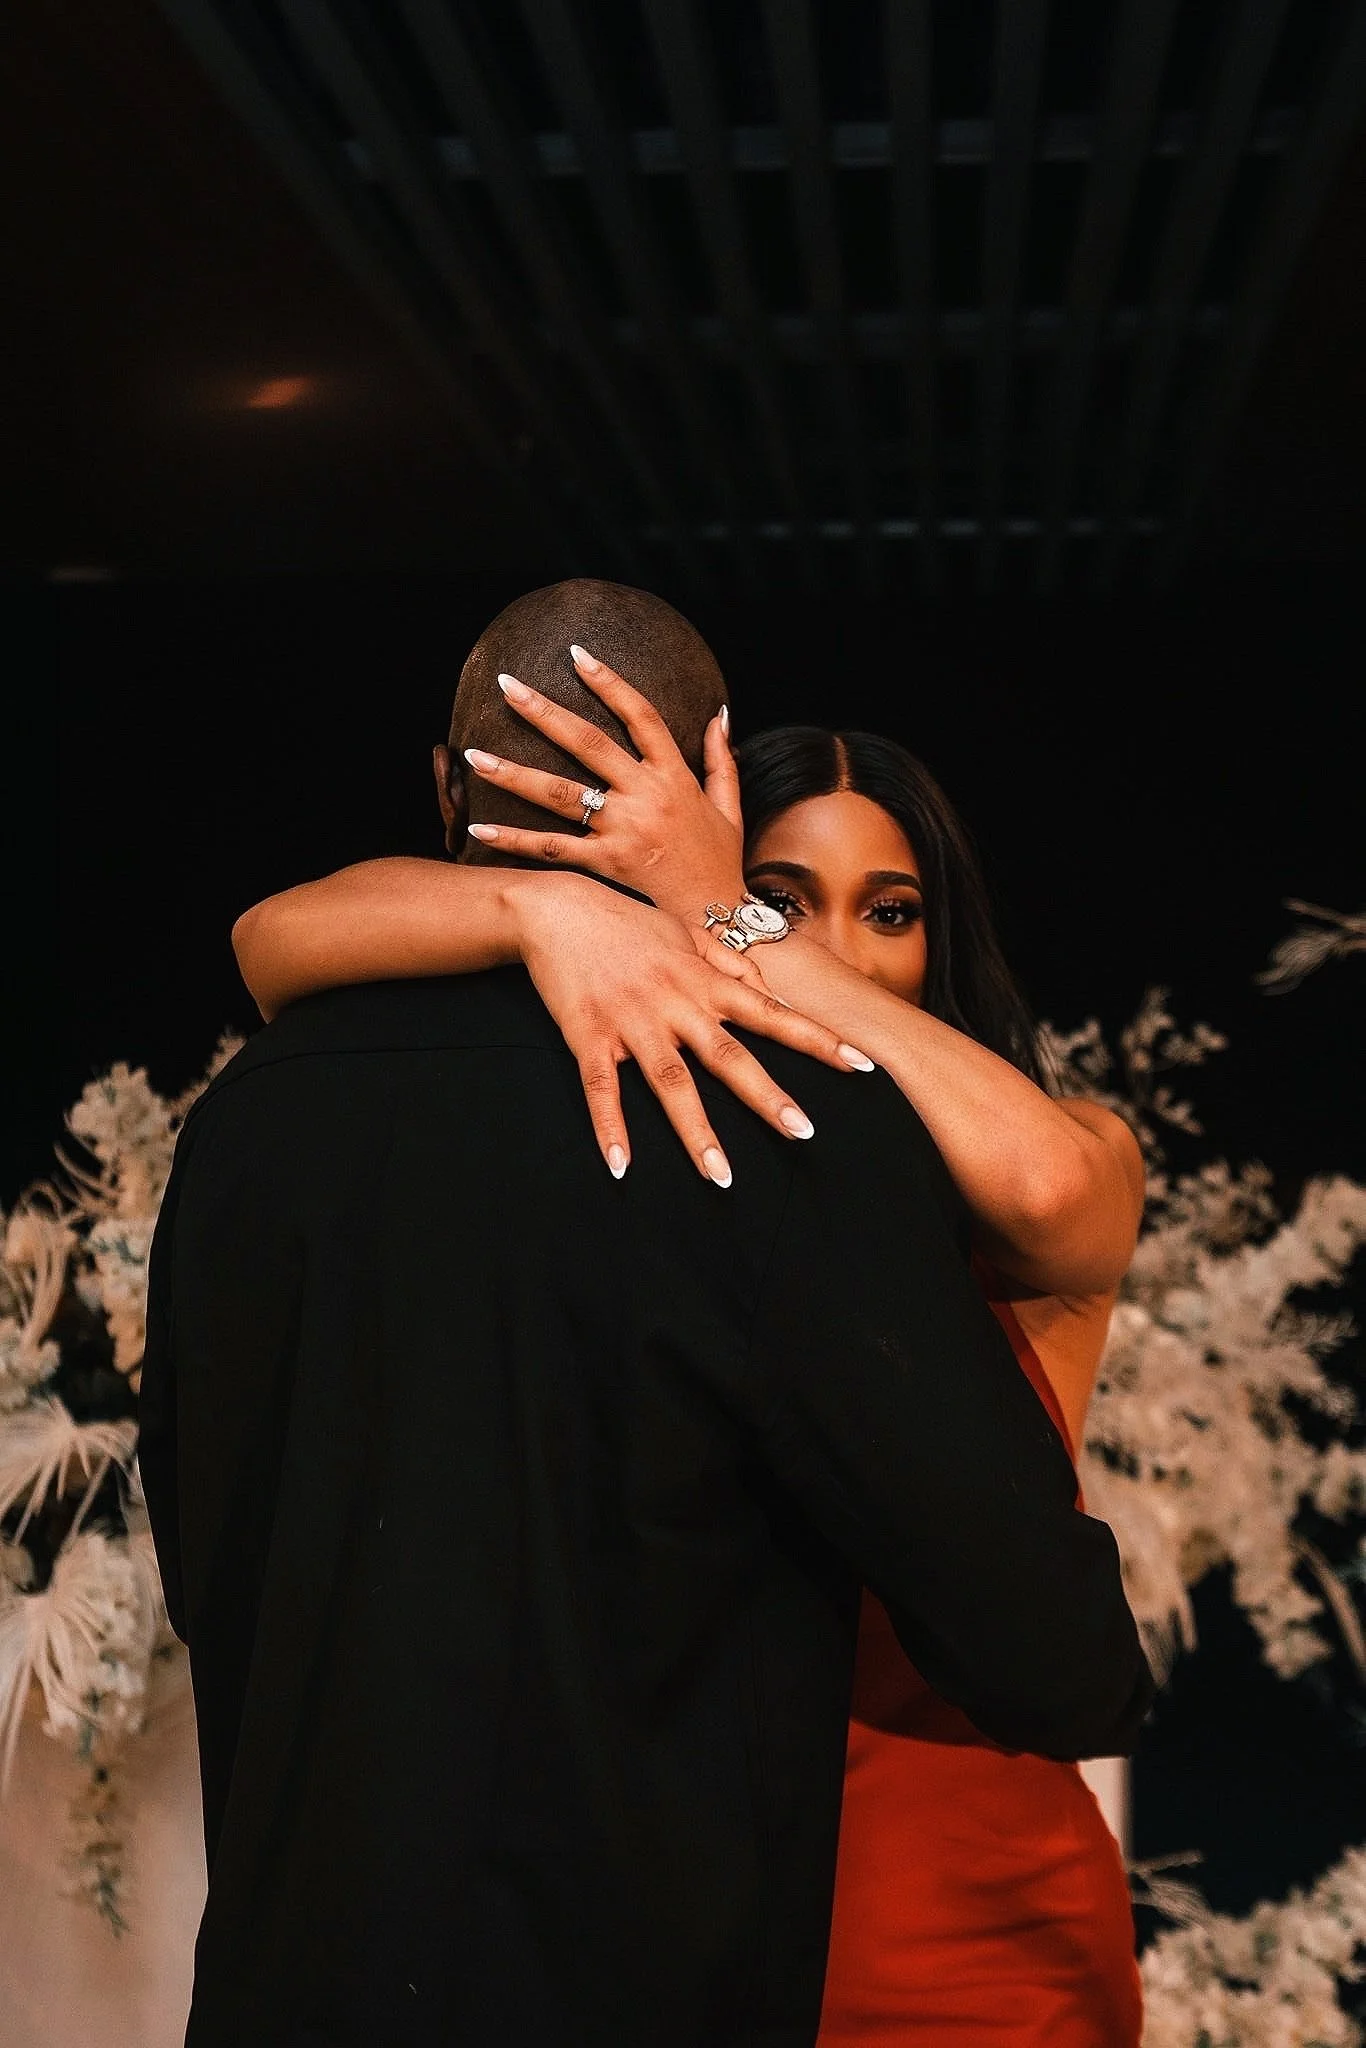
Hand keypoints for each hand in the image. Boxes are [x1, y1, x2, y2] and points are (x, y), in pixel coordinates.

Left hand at [462, 645, 745, 926]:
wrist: (719, 920)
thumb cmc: (720, 864)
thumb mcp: (729, 807)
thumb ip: (721, 759)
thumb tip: (719, 714)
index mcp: (675, 776)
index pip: (641, 716)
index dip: (609, 683)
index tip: (577, 656)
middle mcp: (646, 797)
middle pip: (587, 743)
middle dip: (543, 711)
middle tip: (506, 685)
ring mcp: (623, 831)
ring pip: (560, 793)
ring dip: (513, 772)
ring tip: (473, 754)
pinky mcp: (605, 865)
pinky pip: (552, 848)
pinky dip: (514, 838)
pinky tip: (479, 826)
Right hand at [513, 874, 874, 1183]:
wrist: (557, 910)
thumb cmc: (625, 922)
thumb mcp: (684, 933)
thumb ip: (728, 963)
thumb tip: (769, 991)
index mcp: (703, 980)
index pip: (771, 1013)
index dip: (817, 1039)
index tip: (861, 1064)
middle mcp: (675, 1003)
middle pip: (728, 1057)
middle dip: (767, 1097)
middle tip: (804, 1134)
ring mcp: (632, 1022)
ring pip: (670, 1083)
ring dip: (696, 1132)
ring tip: (721, 1176)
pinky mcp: (589, 1037)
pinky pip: (601, 1089)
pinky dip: (610, 1129)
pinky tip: (621, 1167)